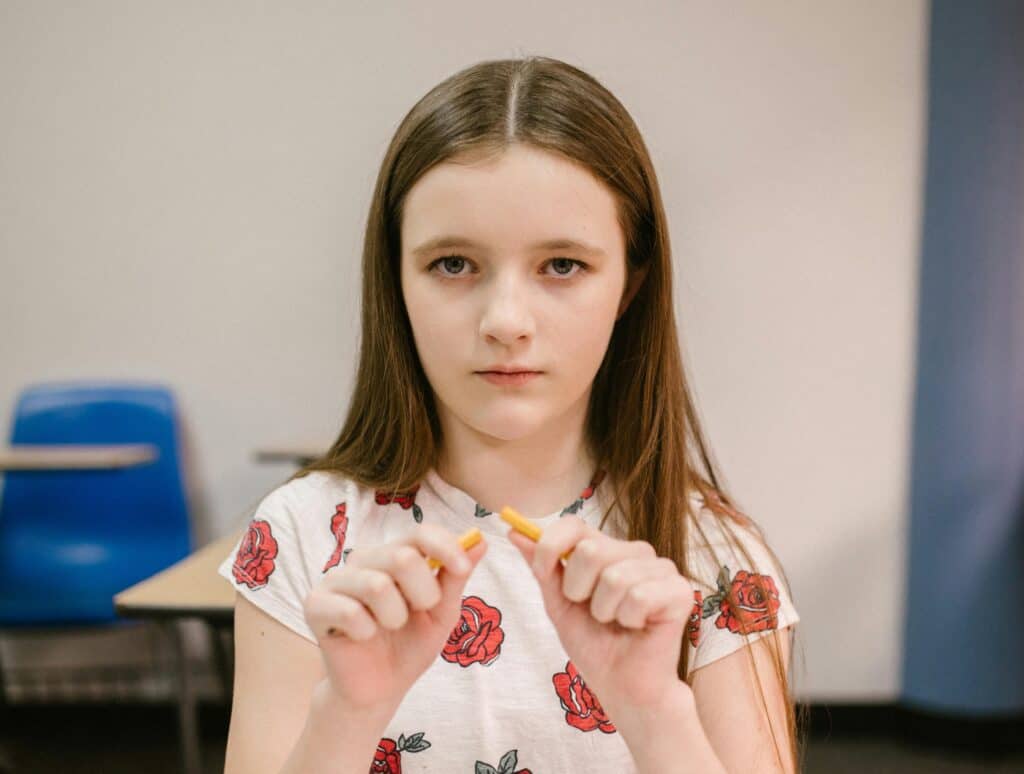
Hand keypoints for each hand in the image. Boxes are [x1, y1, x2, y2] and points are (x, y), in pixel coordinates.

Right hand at [303, 524, 487, 711]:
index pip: (421, 532)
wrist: (379, 689)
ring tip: (389, 627)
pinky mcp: (315, 605)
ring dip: (395, 617)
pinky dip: (368, 631)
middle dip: (423, 592)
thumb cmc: (410, 644)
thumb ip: (456, 577)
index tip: (463, 569)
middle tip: (420, 613)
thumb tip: (480, 540)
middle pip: (402, 556)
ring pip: (377, 585)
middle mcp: (364, 559)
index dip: (446, 547)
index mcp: (395, 554)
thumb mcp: (442, 612)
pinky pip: (350, 611)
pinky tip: (364, 637)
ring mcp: (336, 580)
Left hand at [507, 516, 692, 714]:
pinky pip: (638, 596)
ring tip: (615, 622)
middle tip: (593, 613)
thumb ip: (542, 567)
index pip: (574, 524)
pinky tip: (636, 627)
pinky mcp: (679, 590)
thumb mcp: (559, 604)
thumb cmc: (594, 644)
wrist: (622, 686)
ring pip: (614, 576)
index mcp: (607, 549)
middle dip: (577, 590)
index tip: (541, 573)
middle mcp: (635, 552)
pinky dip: (628, 620)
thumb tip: (514, 531)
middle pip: (590, 550)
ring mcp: (661, 568)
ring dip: (604, 611)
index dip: (550, 546)